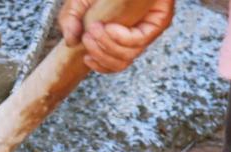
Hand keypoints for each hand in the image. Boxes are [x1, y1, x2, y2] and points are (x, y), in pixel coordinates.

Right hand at [58, 0, 174, 73]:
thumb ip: (70, 22)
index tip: (86, 57)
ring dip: (106, 45)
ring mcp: (151, 30)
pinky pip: (139, 41)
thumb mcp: (78, 3)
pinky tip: (109, 28)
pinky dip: (120, 38)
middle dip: (100, 53)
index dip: (101, 66)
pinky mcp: (161, 21)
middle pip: (121, 63)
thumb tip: (71, 43)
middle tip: (87, 37)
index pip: (115, 64)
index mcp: (122, 37)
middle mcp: (138, 37)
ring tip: (93, 30)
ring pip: (129, 55)